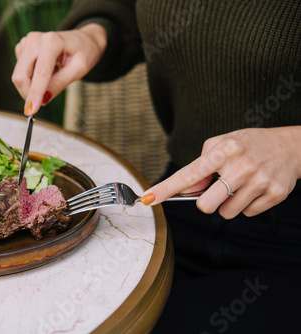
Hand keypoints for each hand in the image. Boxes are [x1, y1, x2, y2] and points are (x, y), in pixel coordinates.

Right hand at [12, 23, 106, 115]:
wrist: (82, 40)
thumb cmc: (83, 53)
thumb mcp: (79, 69)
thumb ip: (61, 83)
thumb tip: (43, 99)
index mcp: (52, 41)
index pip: (40, 73)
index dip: (34, 94)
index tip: (30, 111)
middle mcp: (35, 39)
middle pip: (21, 75)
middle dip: (29, 93)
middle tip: (41, 103)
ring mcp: (27, 42)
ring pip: (19, 75)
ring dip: (32, 85)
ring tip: (53, 76)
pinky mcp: (23, 48)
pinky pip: (21, 71)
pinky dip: (31, 78)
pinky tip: (46, 71)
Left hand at [141, 127, 300, 218]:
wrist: (292, 146)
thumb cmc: (249, 145)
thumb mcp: (223, 143)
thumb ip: (202, 164)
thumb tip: (187, 189)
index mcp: (224, 151)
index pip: (188, 174)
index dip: (166, 188)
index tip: (148, 198)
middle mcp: (241, 166)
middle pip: (205, 205)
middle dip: (206, 202)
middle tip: (217, 189)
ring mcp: (259, 182)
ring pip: (226, 213)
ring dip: (227, 203)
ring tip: (240, 185)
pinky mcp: (274, 195)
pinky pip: (247, 214)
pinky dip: (246, 205)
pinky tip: (254, 188)